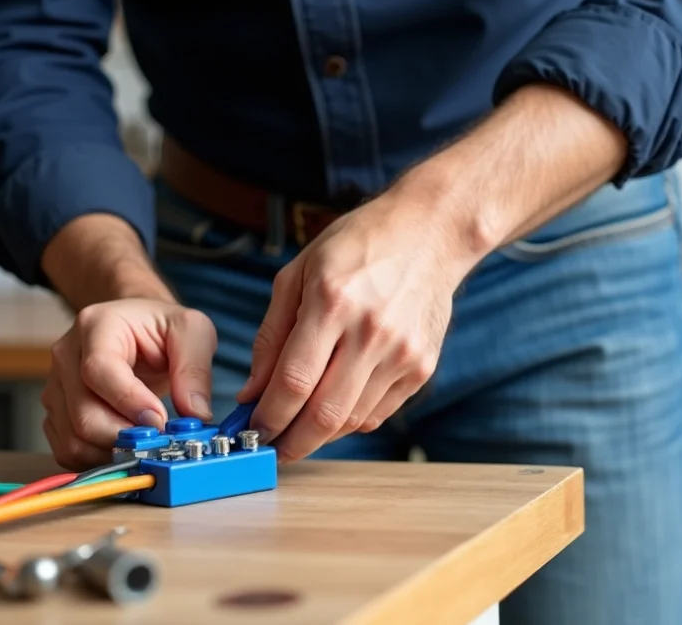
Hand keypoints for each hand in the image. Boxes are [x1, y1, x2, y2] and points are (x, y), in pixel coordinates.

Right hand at [41, 298, 216, 469]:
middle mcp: (67, 355)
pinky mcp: (56, 412)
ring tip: (145, 444)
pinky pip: (67, 449)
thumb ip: (195, 370)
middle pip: (83, 412)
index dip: (129, 402)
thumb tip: (196, 414)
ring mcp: (57, 385)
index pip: (99, 370)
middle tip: (158, 440)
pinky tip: (124, 449)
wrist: (136, 328)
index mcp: (96, 326)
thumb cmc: (160, 326)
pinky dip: (97, 459)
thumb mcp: (191, 331)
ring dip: (112, 452)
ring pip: (73, 437)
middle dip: (124, 436)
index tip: (160, 421)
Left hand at [237, 193, 470, 462]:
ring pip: (351, 420)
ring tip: (296, 428)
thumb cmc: (357, 245)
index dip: (267, 416)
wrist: (430, 233)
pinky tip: (332, 409)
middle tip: (270, 448)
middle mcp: (371, 331)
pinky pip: (378, 413)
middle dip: (290, 442)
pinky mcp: (422, 367)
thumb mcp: (299, 273)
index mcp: (333, 301)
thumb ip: (272, 335)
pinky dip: (349, 421)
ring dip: (318, 435)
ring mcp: (402, 353)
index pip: (293, 381)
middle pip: (324, 413)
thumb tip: (252, 391)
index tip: (251, 428)